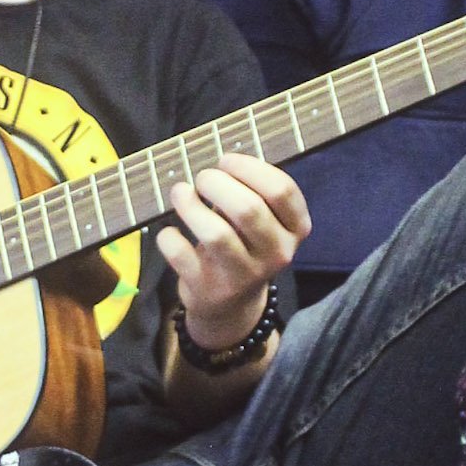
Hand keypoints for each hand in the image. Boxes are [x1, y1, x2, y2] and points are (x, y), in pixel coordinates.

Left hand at [155, 153, 310, 350]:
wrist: (231, 305)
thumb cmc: (245, 245)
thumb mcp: (263, 221)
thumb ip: (252, 190)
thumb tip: (218, 160)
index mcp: (295, 229)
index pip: (282, 190)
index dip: (249, 168)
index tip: (225, 161)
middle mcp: (276, 254)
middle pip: (248, 209)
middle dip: (217, 183)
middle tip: (202, 178)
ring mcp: (243, 276)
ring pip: (215, 234)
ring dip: (190, 205)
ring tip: (180, 193)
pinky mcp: (209, 289)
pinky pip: (182, 255)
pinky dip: (169, 237)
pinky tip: (170, 232)